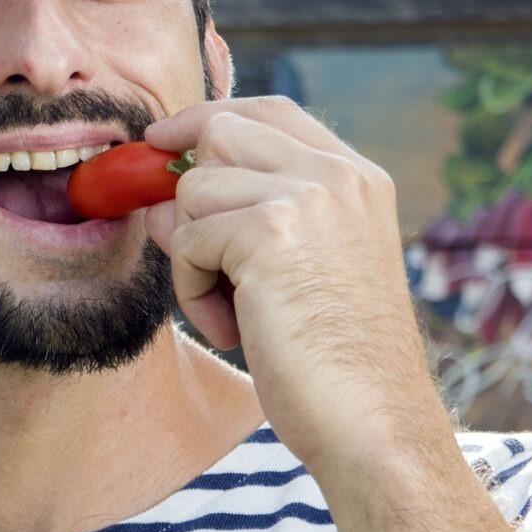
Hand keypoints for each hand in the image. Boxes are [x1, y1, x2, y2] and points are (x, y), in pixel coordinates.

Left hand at [141, 97, 453, 478]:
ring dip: (193, 257)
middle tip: (195, 255)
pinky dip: (194, 293)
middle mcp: (340, 175)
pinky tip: (236, 330)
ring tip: (236, 312)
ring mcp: (309, 196)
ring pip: (194, 189)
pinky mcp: (271, 230)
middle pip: (222, 129)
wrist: (373, 419)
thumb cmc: (334, 365)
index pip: (270, 111)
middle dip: (187, 190)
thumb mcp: (294, 275)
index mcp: (358, 180)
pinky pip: (187, 241)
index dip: (207, 120)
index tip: (165, 143)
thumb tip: (158, 200)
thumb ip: (242, 222)